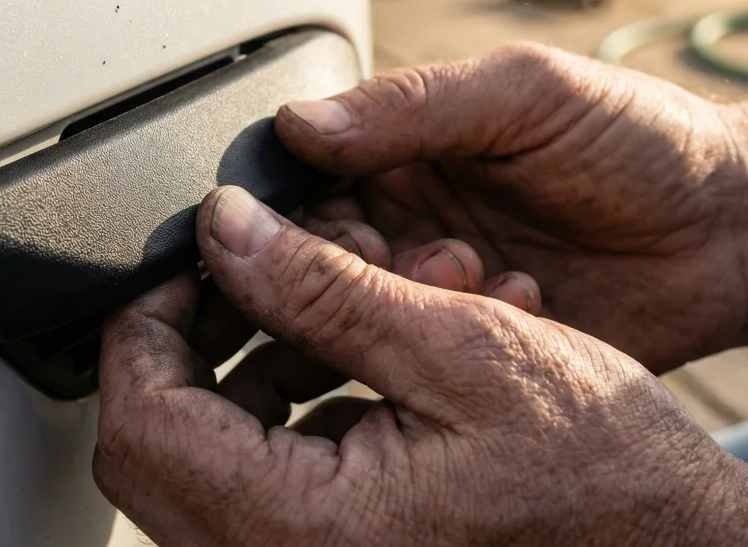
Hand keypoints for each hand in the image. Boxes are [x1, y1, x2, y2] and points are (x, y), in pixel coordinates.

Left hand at [93, 187, 747, 546]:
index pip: (144, 425)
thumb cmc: (603, 471)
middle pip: (158, 451)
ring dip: (249, 374)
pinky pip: (263, 491)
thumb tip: (224, 231)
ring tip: (334, 306)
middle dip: (194, 345)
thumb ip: (324, 288)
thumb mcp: (462, 345)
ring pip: (207, 466)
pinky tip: (360, 365)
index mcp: (308, 532)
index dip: (145, 324)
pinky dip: (290, 417)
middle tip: (248, 272)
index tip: (188, 258)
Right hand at [274, 43, 747, 371]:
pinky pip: (427, 363)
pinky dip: (456, 344)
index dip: (299, 210)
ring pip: (365, 316)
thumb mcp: (527, 93)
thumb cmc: (639, 141)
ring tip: (471, 281)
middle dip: (351, 267)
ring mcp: (440, 291)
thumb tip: (300, 122)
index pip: (305, 182)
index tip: (327, 226)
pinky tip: (520, 310)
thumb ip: (413, 103)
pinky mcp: (477, 351)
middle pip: (320, 258)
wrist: (731, 233)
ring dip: (405, 306)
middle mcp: (407, 222)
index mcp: (402, 150)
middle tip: (410, 259)